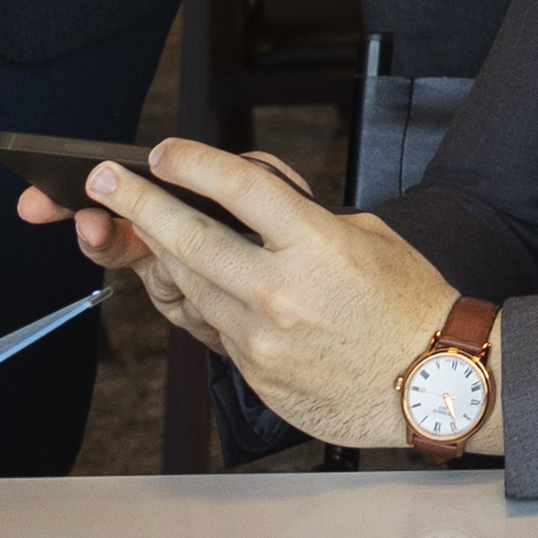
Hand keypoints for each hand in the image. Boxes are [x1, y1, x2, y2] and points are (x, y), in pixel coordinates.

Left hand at [28, 142, 466, 449]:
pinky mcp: (255, 375)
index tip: (165, 151)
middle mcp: (281, 293)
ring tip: (138, 226)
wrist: (433, 385)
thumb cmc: (410, 305)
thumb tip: (252, 206)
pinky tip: (191, 281)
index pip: (239, 188)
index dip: (193, 162)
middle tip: (105, 181)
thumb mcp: (368, 236)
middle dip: (139, 204)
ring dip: (160, 253)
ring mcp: (262, 340)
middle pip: (189, 238)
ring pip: (188, 287)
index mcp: (317, 247)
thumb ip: (304, 220)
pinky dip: (199, 301)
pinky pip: (210, 330)